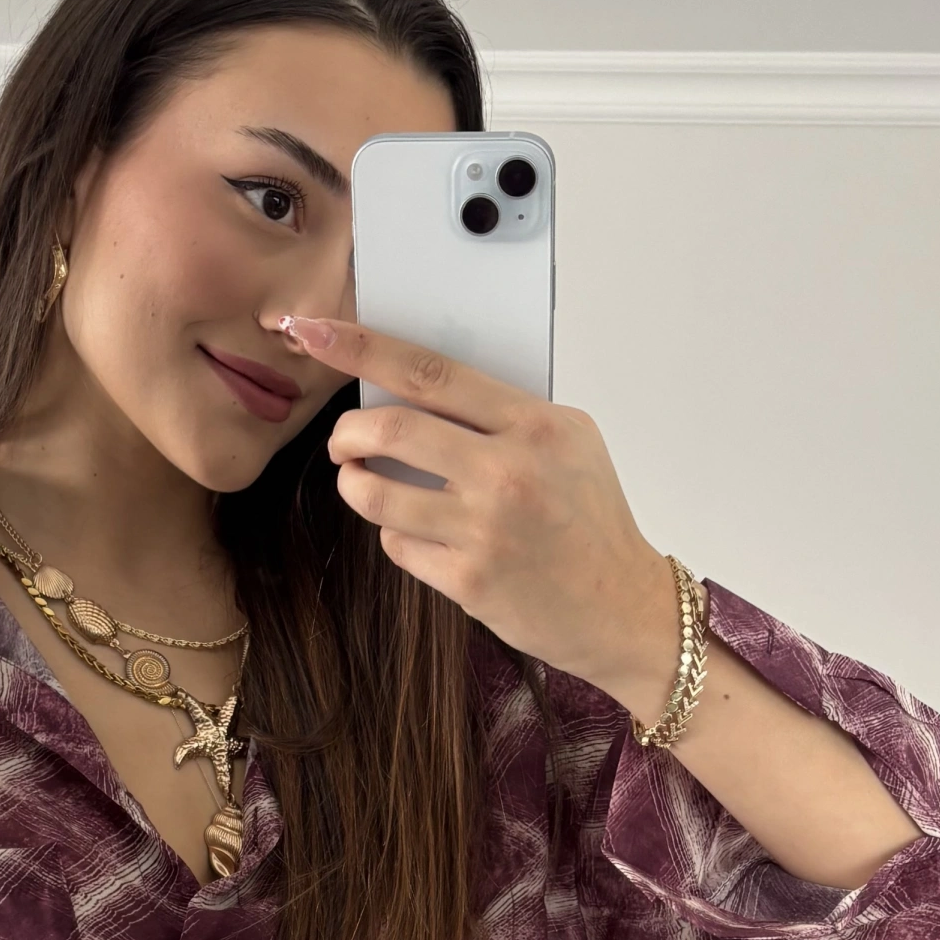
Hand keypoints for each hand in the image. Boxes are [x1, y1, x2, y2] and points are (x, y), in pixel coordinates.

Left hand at [281, 313, 682, 714]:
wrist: (622, 606)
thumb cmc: (591, 521)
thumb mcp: (569, 444)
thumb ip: (501, 414)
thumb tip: (418, 389)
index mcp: (535, 425)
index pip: (432, 371)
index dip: (363, 347)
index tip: (317, 332)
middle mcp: (509, 472)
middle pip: (391, 428)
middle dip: (348, 431)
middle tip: (344, 440)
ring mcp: (486, 529)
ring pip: (377, 492)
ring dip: (355, 483)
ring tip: (366, 481)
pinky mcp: (468, 579)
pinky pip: (397, 544)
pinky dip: (394, 533)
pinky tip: (420, 533)